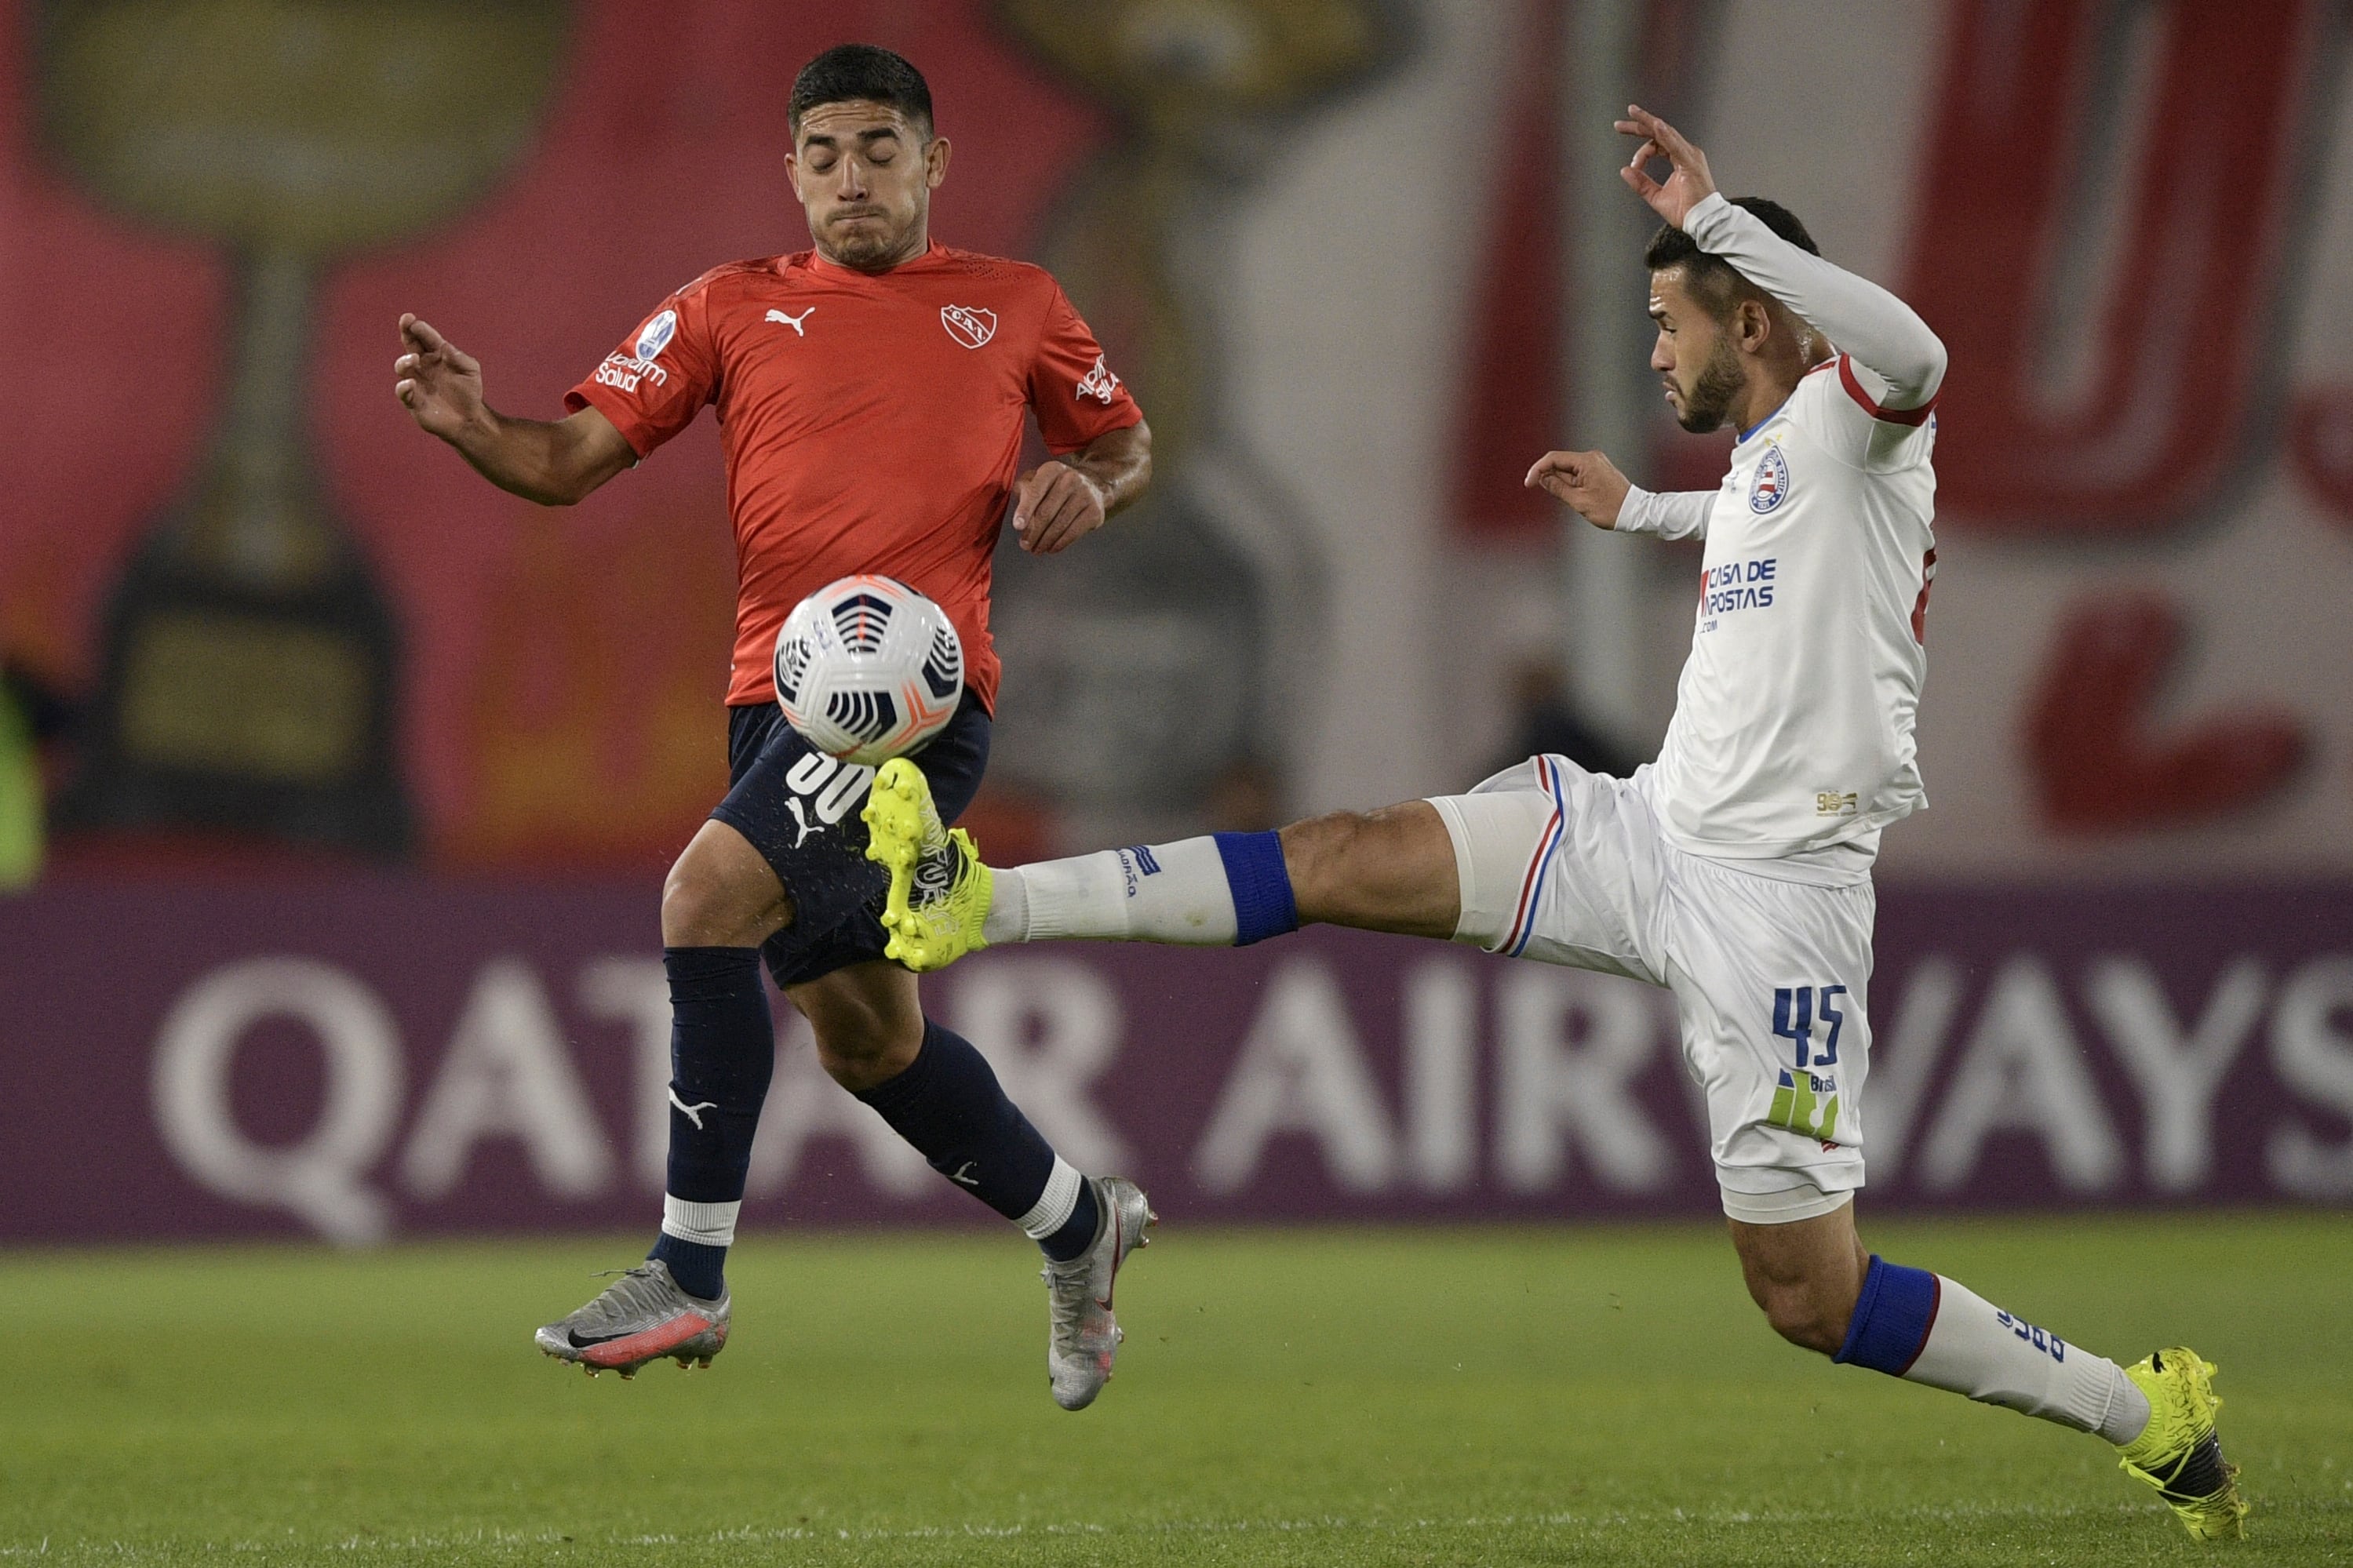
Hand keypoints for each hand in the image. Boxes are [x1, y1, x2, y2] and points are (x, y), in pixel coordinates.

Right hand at [394, 314, 487, 442]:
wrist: (469, 419)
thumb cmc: (469, 392)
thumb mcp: (471, 371)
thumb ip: (460, 358)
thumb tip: (446, 347)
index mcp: (436, 355)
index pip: (426, 338)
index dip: (419, 329)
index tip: (413, 320)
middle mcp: (423, 366)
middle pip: (410, 346)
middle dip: (406, 333)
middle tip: (406, 323)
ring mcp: (416, 382)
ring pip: (402, 367)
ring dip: (405, 361)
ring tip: (414, 359)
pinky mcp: (413, 401)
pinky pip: (403, 392)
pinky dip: (403, 386)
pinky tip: (410, 383)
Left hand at [1012, 460, 1107, 553]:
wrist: (1092, 486)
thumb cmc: (1055, 486)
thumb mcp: (1037, 480)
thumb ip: (1024, 492)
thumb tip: (1019, 517)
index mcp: (1052, 470)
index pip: (1035, 492)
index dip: (1025, 510)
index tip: (1017, 526)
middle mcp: (1070, 479)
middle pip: (1046, 511)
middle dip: (1033, 532)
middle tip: (1025, 545)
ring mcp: (1085, 495)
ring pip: (1060, 524)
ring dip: (1045, 541)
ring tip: (1036, 549)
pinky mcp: (1095, 511)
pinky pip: (1074, 532)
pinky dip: (1060, 543)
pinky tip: (1052, 548)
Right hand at [1525, 448, 1630, 529]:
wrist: (1635, 512)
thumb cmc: (1610, 509)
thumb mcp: (1578, 501)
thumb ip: (1557, 487)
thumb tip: (1543, 478)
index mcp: (1586, 461)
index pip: (1553, 459)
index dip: (1537, 470)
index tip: (1528, 483)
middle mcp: (1591, 457)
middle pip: (1560, 462)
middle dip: (1548, 476)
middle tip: (1543, 492)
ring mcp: (1596, 462)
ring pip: (1568, 469)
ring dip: (1560, 481)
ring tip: (1569, 499)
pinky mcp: (1598, 469)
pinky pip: (1577, 472)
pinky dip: (1569, 482)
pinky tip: (1572, 495)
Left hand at [1615, 104, 1716, 228]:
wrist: (1703, 221)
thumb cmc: (1686, 210)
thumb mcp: (1656, 196)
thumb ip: (1641, 183)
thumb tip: (1624, 170)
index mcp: (1680, 157)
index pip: (1658, 143)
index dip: (1641, 151)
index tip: (1633, 165)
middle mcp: (1686, 152)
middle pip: (1659, 132)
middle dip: (1639, 125)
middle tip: (1619, 124)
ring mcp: (1690, 155)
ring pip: (1665, 132)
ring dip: (1648, 121)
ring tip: (1633, 112)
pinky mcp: (1691, 162)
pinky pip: (1675, 144)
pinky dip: (1664, 134)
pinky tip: (1655, 125)